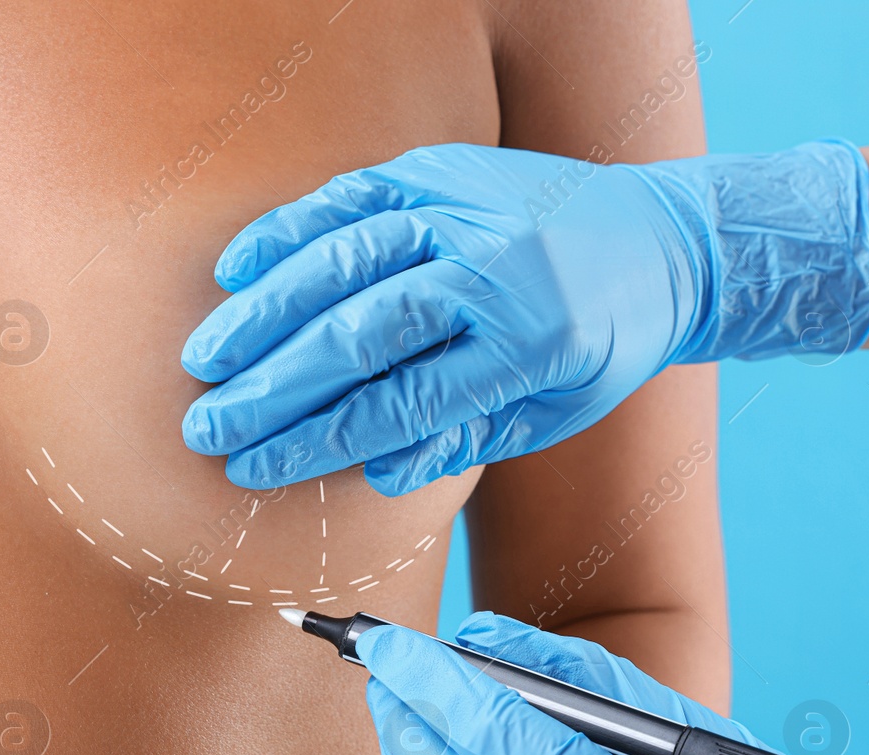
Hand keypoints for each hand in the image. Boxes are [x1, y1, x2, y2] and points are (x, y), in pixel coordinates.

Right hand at [180, 141, 868, 493]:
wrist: (663, 241)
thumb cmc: (603, 341)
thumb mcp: (554, 411)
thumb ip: (464, 439)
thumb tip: (372, 469)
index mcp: (529, 345)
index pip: (401, 402)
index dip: (318, 440)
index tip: (255, 467)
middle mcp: (493, 271)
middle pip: (358, 334)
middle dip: (273, 388)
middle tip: (206, 427)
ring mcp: (465, 210)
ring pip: (342, 260)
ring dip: (263, 313)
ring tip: (205, 361)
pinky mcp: (442, 170)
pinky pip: (349, 196)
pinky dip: (289, 230)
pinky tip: (236, 269)